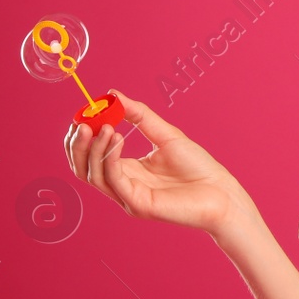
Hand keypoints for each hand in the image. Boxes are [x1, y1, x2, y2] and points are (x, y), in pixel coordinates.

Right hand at [63, 89, 258, 236]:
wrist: (222, 192)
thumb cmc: (198, 167)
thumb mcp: (165, 134)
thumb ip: (139, 116)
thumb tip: (112, 94)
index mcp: (126, 171)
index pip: (88, 157)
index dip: (80, 137)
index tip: (81, 114)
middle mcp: (122, 186)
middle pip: (82, 169)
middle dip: (76, 145)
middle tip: (81, 122)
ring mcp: (128, 198)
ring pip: (93, 175)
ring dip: (94, 148)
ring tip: (105, 126)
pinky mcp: (138, 205)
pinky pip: (114, 180)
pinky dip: (110, 158)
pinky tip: (117, 137)